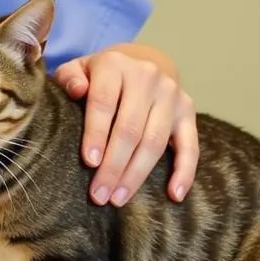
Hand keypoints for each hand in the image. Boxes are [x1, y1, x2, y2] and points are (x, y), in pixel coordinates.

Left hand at [54, 47, 197, 206]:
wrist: (139, 62)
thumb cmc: (98, 75)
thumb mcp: (77, 68)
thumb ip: (69, 78)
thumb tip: (76, 90)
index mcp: (115, 64)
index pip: (104, 101)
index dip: (96, 133)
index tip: (89, 162)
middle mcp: (147, 76)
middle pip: (130, 127)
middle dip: (114, 165)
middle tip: (99, 194)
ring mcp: (171, 93)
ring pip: (155, 141)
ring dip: (137, 174)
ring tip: (118, 198)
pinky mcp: (188, 110)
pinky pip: (190, 145)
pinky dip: (184, 172)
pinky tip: (174, 195)